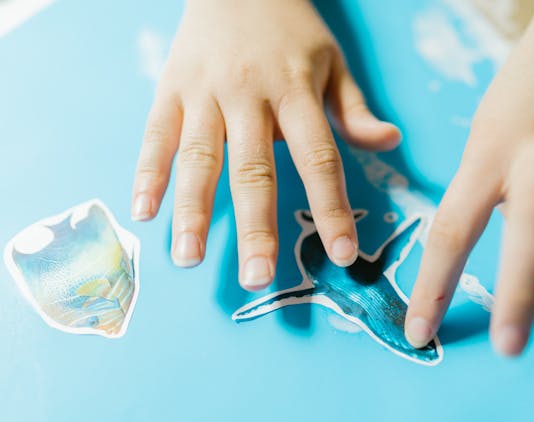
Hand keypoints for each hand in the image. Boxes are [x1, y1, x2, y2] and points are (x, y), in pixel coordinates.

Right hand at [131, 0, 400, 289]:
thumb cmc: (291, 29)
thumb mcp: (333, 62)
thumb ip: (354, 110)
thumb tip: (390, 143)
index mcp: (296, 91)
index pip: (319, 157)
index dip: (331, 206)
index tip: (341, 254)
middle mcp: (248, 95)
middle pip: (253, 168)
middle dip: (256, 227)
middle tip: (256, 279)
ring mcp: (204, 91)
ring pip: (198, 156)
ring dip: (192, 210)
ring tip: (188, 259)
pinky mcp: (169, 87)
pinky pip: (155, 134)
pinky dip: (148, 172)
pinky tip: (141, 212)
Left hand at [405, 0, 533, 354]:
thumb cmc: (521, 102)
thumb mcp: (485, 141)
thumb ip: (493, 201)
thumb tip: (530, 274)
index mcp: (490, 149)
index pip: (452, 224)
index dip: (434, 285)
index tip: (420, 335)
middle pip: (533, 216)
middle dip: (520, 287)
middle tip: (512, 345)